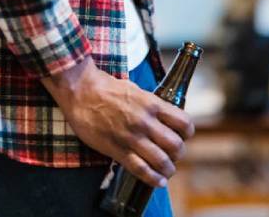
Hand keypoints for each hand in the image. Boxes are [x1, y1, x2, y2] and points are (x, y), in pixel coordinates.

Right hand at [41, 56, 194, 187]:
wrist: (81, 91)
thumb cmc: (106, 87)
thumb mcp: (134, 89)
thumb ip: (149, 104)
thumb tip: (161, 115)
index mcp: (151, 103)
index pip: (183, 122)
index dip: (187, 132)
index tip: (183, 135)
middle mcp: (145, 121)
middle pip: (176, 145)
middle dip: (178, 153)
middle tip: (174, 153)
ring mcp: (132, 137)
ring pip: (162, 160)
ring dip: (168, 168)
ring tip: (167, 169)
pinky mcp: (118, 150)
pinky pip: (141, 170)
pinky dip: (153, 179)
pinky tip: (158, 181)